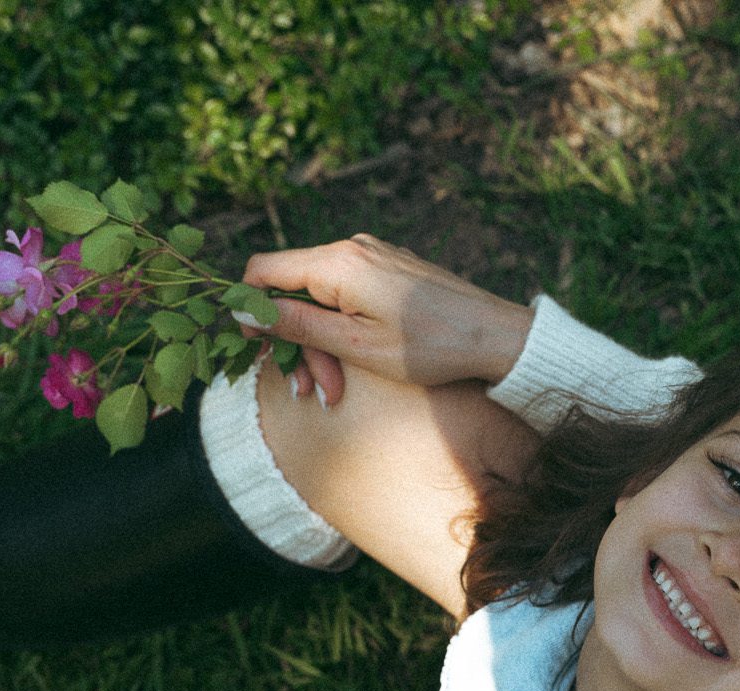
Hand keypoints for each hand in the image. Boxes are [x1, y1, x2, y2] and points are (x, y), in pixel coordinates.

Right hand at [239, 235, 535, 406]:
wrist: (495, 337)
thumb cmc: (431, 346)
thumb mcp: (356, 345)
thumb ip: (296, 325)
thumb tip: (244, 309)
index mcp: (337, 262)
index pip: (263, 271)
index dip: (248, 308)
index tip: (251, 346)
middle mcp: (351, 250)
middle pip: (294, 292)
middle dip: (296, 344)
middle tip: (307, 389)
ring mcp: (372, 258)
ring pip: (322, 300)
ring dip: (321, 347)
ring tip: (334, 391)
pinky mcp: (389, 272)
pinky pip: (348, 298)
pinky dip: (343, 332)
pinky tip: (350, 368)